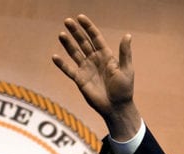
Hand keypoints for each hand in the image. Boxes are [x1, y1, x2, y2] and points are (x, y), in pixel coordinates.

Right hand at [53, 14, 140, 139]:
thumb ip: (124, 52)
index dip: (88, 27)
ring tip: (61, 34)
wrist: (116, 107)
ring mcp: (86, 69)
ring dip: (68, 44)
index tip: (80, 17)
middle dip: (75, 32)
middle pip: (83, 42)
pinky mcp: (80, 80)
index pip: (95, 38)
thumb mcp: (126, 69)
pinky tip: (55, 56)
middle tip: (67, 21)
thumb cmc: (124, 89)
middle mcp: (95, 60)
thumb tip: (128, 35)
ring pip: (74, 53)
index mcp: (106, 56)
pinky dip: (61, 64)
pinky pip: (68, 70)